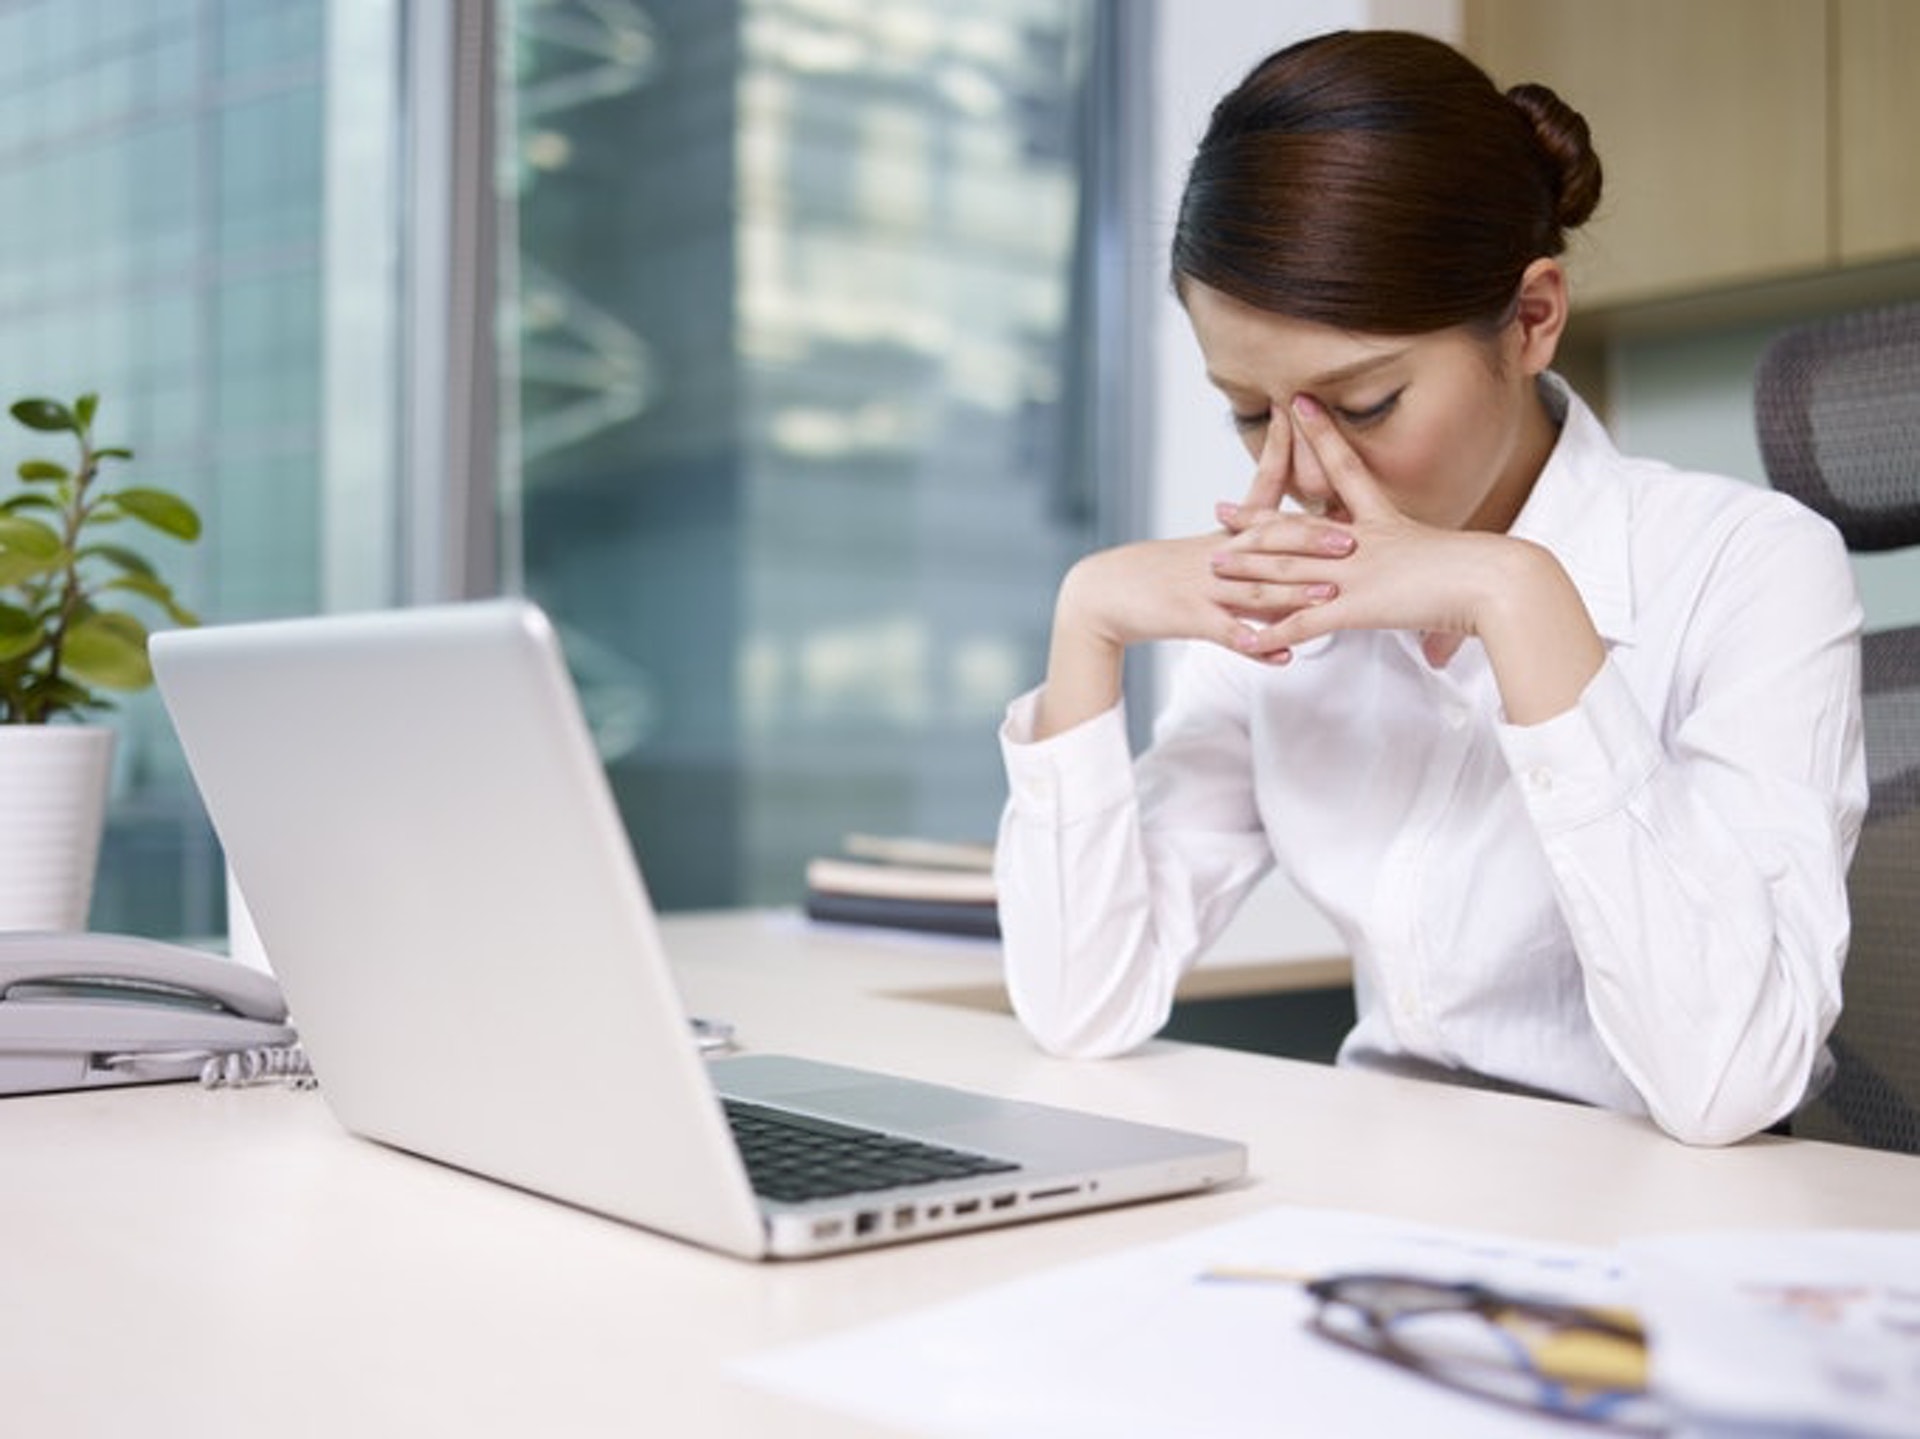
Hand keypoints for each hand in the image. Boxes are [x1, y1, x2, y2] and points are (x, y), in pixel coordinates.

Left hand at [1211, 395, 1604, 721]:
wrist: (1498, 581)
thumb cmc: (1490, 573)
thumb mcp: (1456, 563)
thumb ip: (1438, 580)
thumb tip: (1441, 621)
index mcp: (1387, 522)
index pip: (1347, 468)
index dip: (1321, 434)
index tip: (1299, 405)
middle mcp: (1363, 543)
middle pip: (1297, 527)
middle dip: (1255, 519)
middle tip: (1221, 510)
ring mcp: (1355, 574)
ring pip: (1287, 571)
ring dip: (1248, 572)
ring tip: (1213, 566)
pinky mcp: (1355, 607)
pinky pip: (1303, 623)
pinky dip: (1272, 634)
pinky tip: (1245, 642)